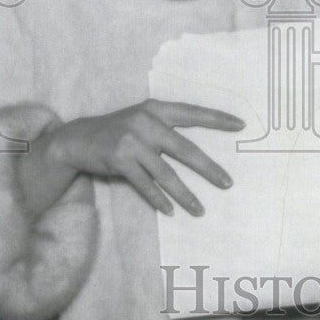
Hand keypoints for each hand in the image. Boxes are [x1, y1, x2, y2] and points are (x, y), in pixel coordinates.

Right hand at [20, 99, 242, 217]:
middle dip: (208, 169)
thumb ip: (165, 127)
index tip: (241, 125)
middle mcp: (146, 123)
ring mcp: (132, 142)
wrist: (78, 139)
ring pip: (166, 174)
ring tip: (200, 209)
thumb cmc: (117, 130)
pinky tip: (170, 210)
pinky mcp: (119, 161)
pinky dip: (159, 199)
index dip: (217, 119)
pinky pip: (145, 185)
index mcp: (156, 109)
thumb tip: (198, 149)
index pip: (192, 113)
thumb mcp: (141, 118)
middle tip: (228, 183)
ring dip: (185, 195)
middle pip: (185, 149)